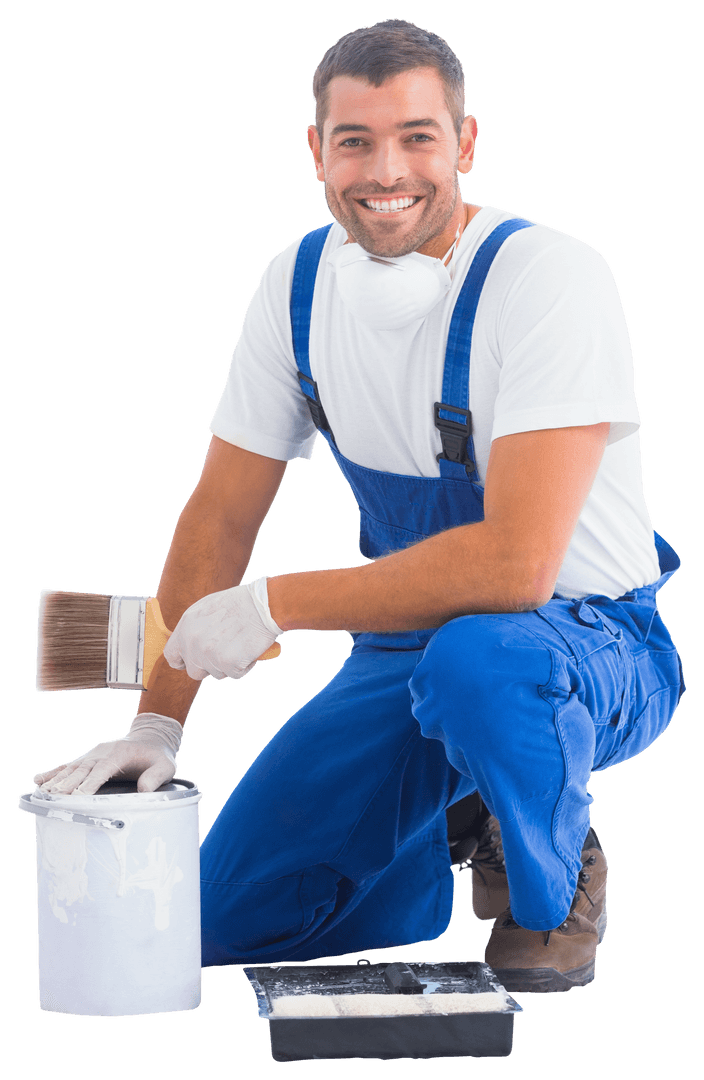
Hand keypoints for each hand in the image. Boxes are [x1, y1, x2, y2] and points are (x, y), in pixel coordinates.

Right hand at [32, 713, 182, 794]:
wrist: (150, 739)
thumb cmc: (157, 756)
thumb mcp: (165, 766)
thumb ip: (156, 777)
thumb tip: (144, 790)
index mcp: (120, 754)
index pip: (103, 769)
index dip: (91, 782)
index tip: (80, 795)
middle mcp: (102, 753)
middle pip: (83, 769)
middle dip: (69, 783)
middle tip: (54, 797)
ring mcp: (93, 755)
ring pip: (72, 768)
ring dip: (57, 780)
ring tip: (42, 792)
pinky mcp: (88, 760)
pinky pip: (69, 766)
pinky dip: (53, 773)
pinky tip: (38, 780)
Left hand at [163, 577, 282, 680]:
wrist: (263, 605)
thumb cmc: (240, 603)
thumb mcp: (207, 608)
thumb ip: (194, 628)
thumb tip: (189, 644)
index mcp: (186, 626)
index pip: (172, 655)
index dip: (182, 662)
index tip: (190, 664)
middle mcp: (193, 642)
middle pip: (194, 671)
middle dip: (209, 667)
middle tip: (225, 654)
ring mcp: (209, 654)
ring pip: (217, 673)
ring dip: (229, 665)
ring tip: (241, 644)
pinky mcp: (227, 663)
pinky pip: (235, 674)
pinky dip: (244, 666)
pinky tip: (249, 649)